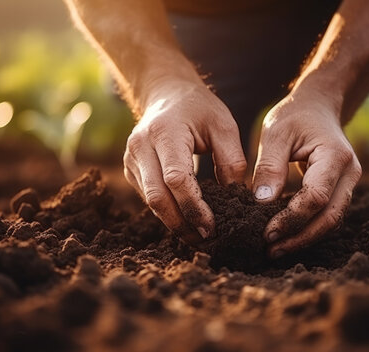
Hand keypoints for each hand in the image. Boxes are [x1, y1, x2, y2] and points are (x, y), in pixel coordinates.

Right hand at [124, 80, 246, 244]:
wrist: (165, 93)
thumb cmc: (199, 108)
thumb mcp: (224, 125)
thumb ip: (231, 160)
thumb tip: (236, 199)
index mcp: (164, 133)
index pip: (176, 179)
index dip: (194, 207)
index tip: (212, 226)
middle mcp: (141, 147)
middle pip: (158, 198)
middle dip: (182, 224)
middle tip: (207, 240)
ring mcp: (132, 160)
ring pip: (151, 203)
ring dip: (175, 223)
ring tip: (200, 236)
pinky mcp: (132, 170)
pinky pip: (149, 198)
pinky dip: (168, 213)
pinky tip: (188, 220)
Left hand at [252, 93, 361, 257]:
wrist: (318, 107)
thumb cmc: (295, 116)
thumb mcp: (276, 134)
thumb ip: (270, 167)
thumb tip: (261, 202)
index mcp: (335, 156)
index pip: (316, 197)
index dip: (291, 218)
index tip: (266, 231)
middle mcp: (350, 173)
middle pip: (329, 217)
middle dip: (299, 237)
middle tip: (270, 250)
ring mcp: (349, 184)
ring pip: (331, 221)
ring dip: (303, 238)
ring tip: (274, 249)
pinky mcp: (341, 191)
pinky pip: (327, 216)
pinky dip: (307, 228)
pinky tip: (285, 236)